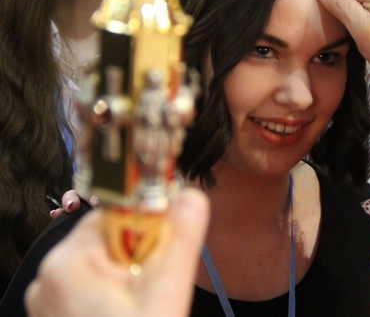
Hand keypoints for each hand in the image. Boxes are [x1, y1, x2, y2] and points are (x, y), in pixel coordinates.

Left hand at [26, 188, 208, 316]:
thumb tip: (192, 194)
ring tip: (145, 307)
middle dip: (141, 254)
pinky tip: (130, 315)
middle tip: (158, 287)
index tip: (168, 248)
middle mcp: (48, 276)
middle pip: (109, 239)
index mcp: (68, 261)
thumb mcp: (166, 292)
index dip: (148, 223)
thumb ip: (182, 238)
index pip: (115, 212)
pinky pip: (89, 289)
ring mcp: (47, 301)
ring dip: (131, 276)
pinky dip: (114, 296)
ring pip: (102, 265)